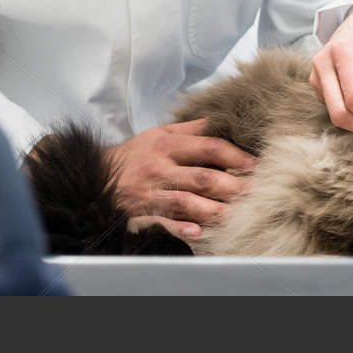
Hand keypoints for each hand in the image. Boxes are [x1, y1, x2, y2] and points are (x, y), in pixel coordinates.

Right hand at [107, 118, 256, 241]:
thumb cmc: (135, 155)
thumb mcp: (160, 133)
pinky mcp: (141, 214)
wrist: (97, 176)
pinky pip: (163, 222)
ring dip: (214, 210)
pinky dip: (180, 228)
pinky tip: (198, 231)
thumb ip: (191, 128)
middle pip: (203, 177)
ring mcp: (150, 193)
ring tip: (237, 215)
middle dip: (232, 186)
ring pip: (187, 202)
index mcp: (167, 144)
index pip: (208, 147)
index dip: (235, 156)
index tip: (255, 164)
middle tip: (255, 192)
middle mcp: (160, 168)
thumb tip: (222, 120)